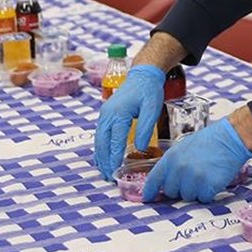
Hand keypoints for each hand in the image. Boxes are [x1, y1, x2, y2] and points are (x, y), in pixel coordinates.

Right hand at [94, 64, 165, 180]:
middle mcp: (107, 114)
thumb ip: (146, 128)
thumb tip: (140, 148)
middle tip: (107, 177)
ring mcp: (104, 114)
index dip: (114, 158)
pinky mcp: (106, 114)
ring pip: (99, 139)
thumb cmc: (149, 90)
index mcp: (119, 113)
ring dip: (100, 156)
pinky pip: (100, 134)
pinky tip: (103, 157)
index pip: (115, 141)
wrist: (142, 75)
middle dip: (104, 160)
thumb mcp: (152, 108)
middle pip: (102, 142)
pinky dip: (100, 147)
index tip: (114, 172)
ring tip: (104, 171)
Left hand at [142, 118, 251, 202]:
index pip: (154, 179)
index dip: (149, 190)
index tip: (147, 197)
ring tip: (204, 176)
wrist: (230, 138)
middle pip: (171, 192)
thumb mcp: (183, 147)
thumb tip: (165, 181)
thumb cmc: (208, 141)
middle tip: (192, 177)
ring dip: (195, 191)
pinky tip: (213, 180)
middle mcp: (180, 169)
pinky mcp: (208, 186)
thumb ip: (172, 164)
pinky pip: (203, 198)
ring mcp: (194, 179)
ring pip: (187, 197)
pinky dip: (208, 193)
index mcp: (171, 158)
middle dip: (179, 188)